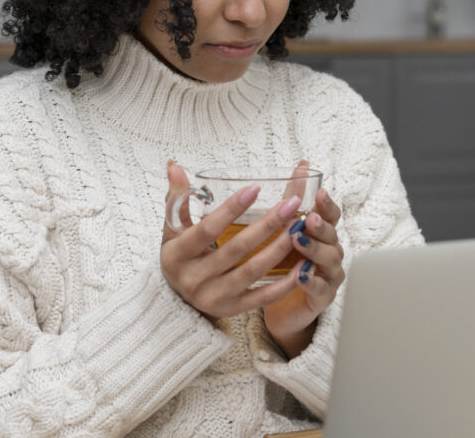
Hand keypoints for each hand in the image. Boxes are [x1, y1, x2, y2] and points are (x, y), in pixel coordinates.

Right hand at [160, 162, 302, 319]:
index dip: (231, 209)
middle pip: (236, 248)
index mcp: (177, 255)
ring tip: (300, 227)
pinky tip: (303, 265)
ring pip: (252, 271)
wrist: (175, 299)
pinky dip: (284, 283)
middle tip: (292, 204)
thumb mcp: (172, 228)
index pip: (207, 229)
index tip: (255, 188)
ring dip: (280, 248)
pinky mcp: (232, 310)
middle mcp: (194, 278)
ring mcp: (214, 297)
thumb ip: (177, 198)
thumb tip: (174, 165)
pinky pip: (262, 297)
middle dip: (267, 224)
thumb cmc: (179, 255)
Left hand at [262, 186, 344, 358]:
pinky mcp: (322, 297)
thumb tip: (302, 164)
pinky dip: (311, 281)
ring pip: (328, 259)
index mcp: (323, 233)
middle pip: (332, 235)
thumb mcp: (288, 227)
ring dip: (314, 250)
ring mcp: (329, 274)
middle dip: (321, 225)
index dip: (327, 204)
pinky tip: (300, 276)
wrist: (282, 305)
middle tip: (308, 218)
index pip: (331, 215)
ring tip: (298, 242)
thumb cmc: (286, 262)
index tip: (319, 193)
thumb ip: (295, 198)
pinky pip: (320, 288)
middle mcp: (331, 251)